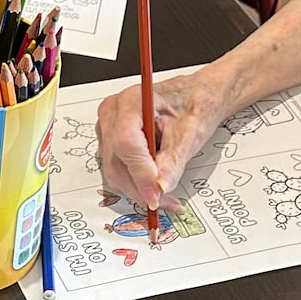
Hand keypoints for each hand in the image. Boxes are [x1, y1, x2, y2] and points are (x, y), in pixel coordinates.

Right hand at [96, 66, 224, 209]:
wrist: (193, 97)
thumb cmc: (193, 104)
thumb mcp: (191, 133)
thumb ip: (174, 161)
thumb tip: (161, 186)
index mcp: (132, 101)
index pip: (126, 143)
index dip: (140, 174)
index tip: (157, 195)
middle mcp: (113, 113)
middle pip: (116, 162)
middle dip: (141, 188)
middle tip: (166, 202)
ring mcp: (107, 128)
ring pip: (114, 170)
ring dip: (139, 188)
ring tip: (165, 194)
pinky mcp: (110, 142)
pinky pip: (117, 169)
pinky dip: (136, 182)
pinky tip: (155, 184)